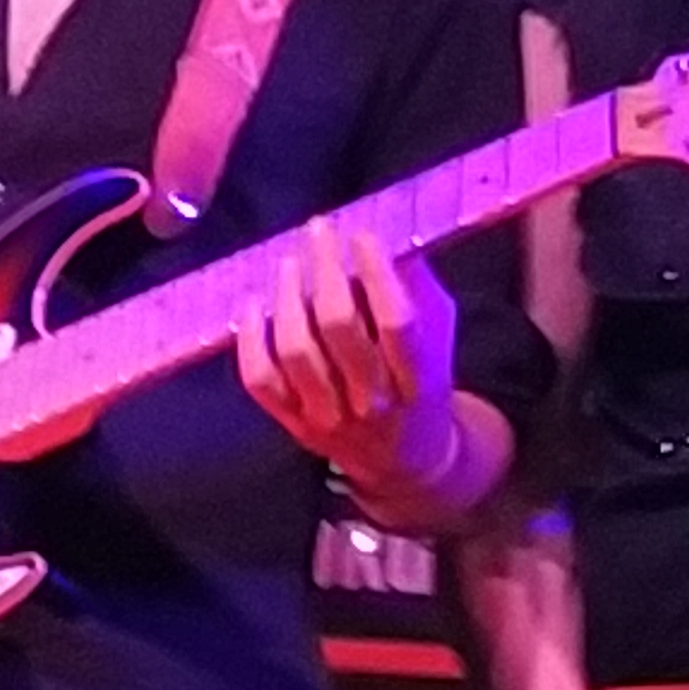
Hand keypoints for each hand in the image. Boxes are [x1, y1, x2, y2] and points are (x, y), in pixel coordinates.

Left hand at [237, 222, 459, 510]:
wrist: (406, 460)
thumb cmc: (423, 381)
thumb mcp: (438, 335)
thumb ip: (419, 288)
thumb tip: (388, 232)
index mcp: (417, 378)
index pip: (396, 320)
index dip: (376, 273)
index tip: (361, 234)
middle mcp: (372, 401)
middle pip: (339, 328)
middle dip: (325, 270)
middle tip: (318, 229)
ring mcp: (329, 416)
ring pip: (296, 352)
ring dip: (287, 298)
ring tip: (288, 262)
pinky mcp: (294, 425)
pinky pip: (261, 380)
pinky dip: (250, 339)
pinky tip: (252, 304)